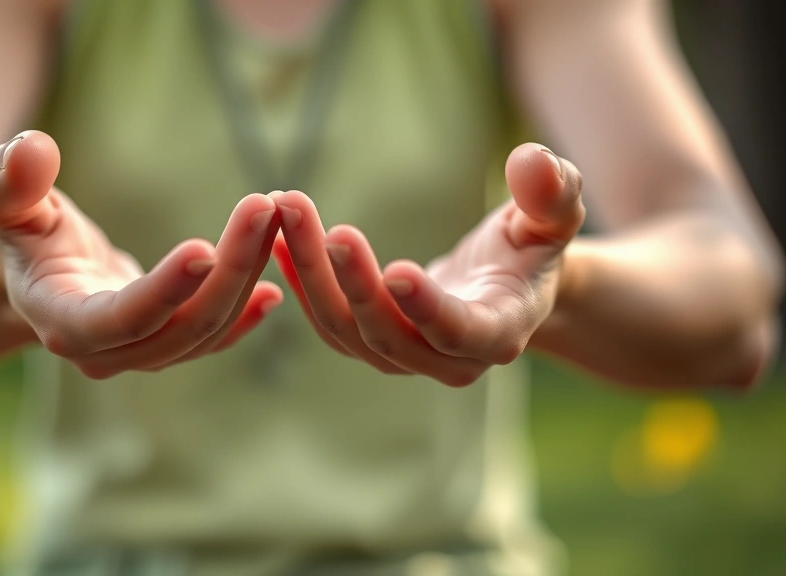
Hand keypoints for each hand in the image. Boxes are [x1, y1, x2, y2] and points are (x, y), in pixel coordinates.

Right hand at [0, 131, 282, 378]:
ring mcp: (141, 356)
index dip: (164, 290)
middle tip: (264, 206)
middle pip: (180, 326)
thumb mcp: (7, 201)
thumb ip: (10, 180)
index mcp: (62, 322)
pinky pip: (215, 339)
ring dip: (247, 274)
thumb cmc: (24, 233)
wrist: (39, 275)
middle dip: (229, 268)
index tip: (205, 246)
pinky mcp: (168, 346)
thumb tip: (30, 150)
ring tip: (275, 216)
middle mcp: (105, 353)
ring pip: (207, 329)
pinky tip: (276, 288)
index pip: (120, 318)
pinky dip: (248, 315)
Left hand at [273, 144, 584, 385]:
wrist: (509, 280)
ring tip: (285, 210)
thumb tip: (531, 160)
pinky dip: (300, 281)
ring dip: (310, 273)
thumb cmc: (535, 243)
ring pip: (346, 331)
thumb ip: (552, 192)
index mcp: (501, 331)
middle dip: (346, 278)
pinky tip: (276, 237)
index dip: (429, 308)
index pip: (461, 332)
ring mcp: (406, 359)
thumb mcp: (557, 213)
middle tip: (313, 219)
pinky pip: (328, 323)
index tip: (396, 269)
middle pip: (387, 334)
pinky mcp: (373, 346)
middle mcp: (450, 360)